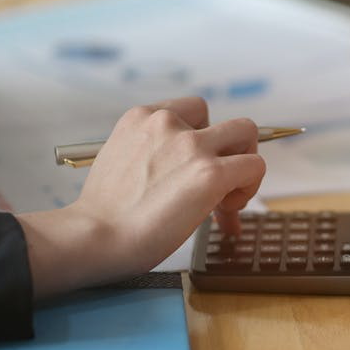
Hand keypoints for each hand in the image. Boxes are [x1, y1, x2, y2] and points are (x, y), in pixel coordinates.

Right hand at [17, 97, 265, 296]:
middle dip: (228, 154)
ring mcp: (191, 145)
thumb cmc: (104, 215)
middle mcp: (167, 122)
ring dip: (244, 165)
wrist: (94, 237)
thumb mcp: (122, 161)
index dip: (204, 141)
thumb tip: (188, 175)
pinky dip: (250, 187)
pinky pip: (255, 166)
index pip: (194, 111)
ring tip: (227, 200)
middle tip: (217, 190)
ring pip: (246, 134)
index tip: (195, 171)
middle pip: (224, 122)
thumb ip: (154, 155)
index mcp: (141, 117)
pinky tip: (227, 210)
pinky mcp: (210, 172)